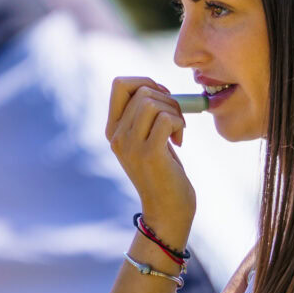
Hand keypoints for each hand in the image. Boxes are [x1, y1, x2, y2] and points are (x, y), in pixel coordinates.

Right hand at [106, 77, 195, 231]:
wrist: (167, 210)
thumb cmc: (164, 173)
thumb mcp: (147, 140)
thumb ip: (144, 116)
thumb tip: (157, 87)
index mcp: (113, 130)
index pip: (119, 84)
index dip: (146, 82)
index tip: (163, 97)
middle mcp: (117, 136)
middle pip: (141, 90)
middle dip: (167, 98)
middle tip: (177, 119)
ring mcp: (130, 145)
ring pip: (152, 101)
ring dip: (175, 111)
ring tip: (179, 131)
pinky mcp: (149, 154)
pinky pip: (166, 118)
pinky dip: (180, 123)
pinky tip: (180, 140)